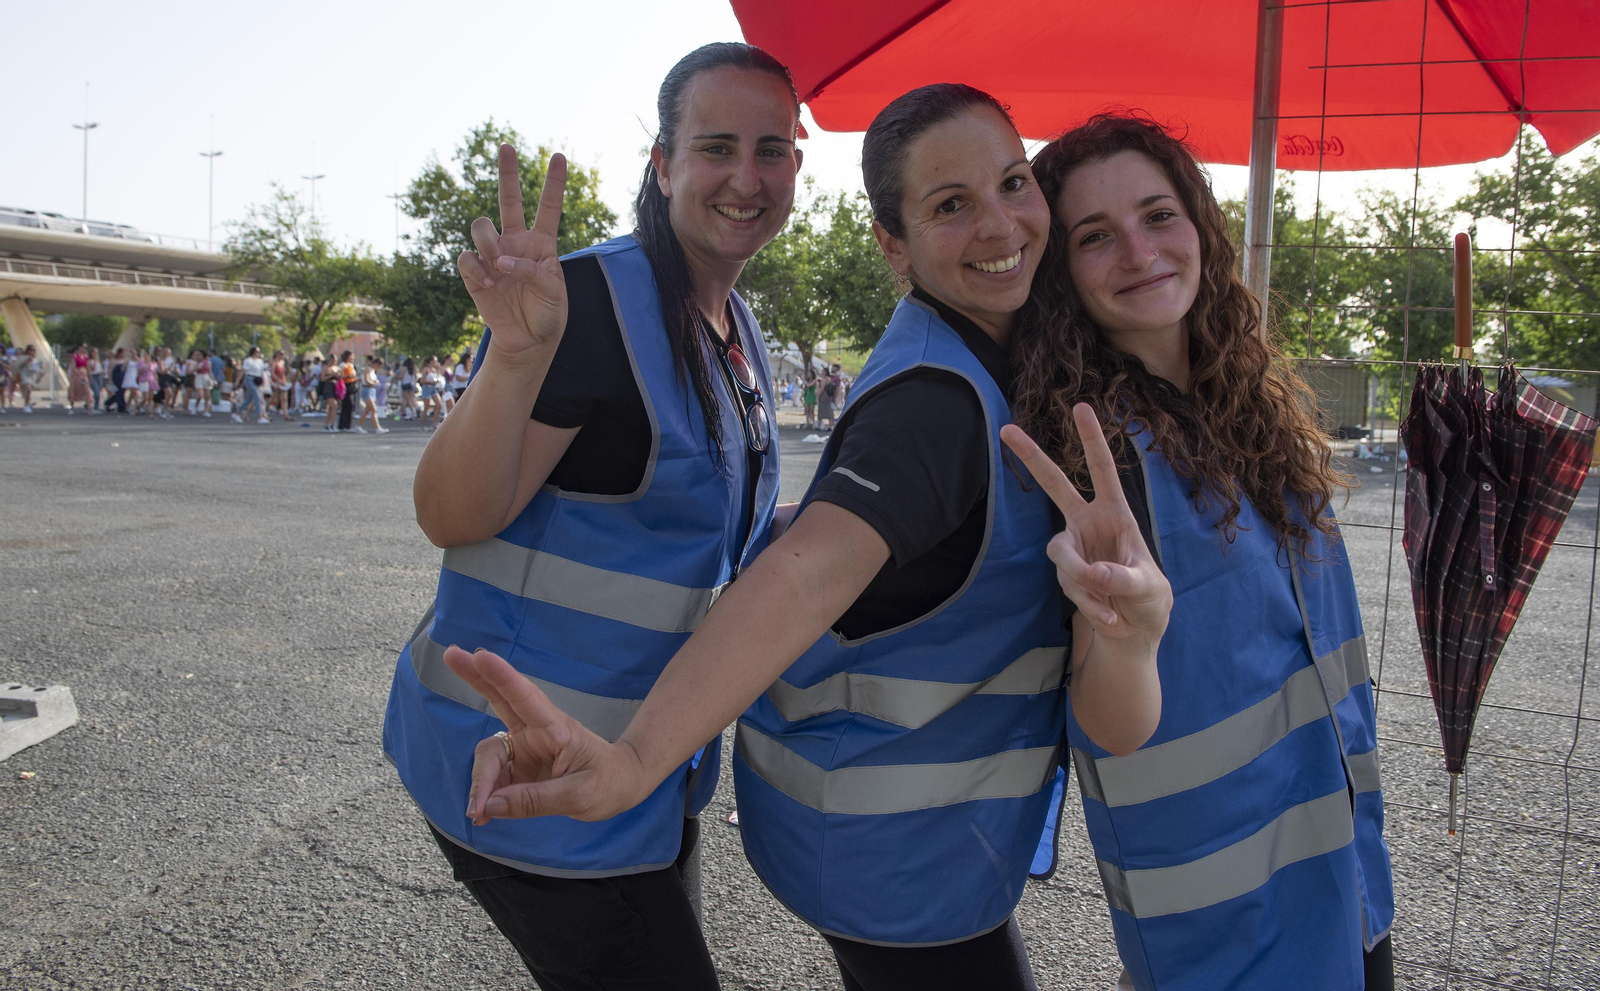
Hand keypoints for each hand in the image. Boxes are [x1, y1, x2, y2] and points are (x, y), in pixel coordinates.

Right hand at [441, 646, 650, 823]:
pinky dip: (484, 794)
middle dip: (473, 677)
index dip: (502, 676)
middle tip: (450, 654)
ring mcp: (525, 748)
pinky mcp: (519, 766)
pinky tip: (482, 813)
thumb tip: (489, 805)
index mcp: (556, 729)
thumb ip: (534, 801)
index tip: (481, 656)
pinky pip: (493, 777)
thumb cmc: (609, 783)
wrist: (622, 785)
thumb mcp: (579, 796)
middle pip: (499, 699)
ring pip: (489, 755)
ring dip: (479, 781)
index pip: (525, 697)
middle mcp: (535, 732)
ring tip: (477, 812)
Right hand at [455, 145, 568, 358]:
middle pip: (509, 201)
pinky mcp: (475, 273)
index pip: (548, 207)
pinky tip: (490, 284)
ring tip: (498, 266)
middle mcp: (516, 243)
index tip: (558, 156)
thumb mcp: (553, 292)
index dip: (553, 183)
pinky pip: (467, 257)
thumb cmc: (547, 314)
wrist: (528, 341)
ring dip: (488, 242)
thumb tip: (500, 260)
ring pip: (481, 225)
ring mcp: (493, 256)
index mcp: (542, 244)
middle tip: (508, 146)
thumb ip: (533, 271)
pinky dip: (477, 268)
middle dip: (508, 173)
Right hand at [1001, 404, 1170, 643]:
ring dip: (1083, 583)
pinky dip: (1088, 604)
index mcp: (1116, 513)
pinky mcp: (1065, 573)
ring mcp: (1074, 547)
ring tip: (1112, 609)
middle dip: (1031, 457)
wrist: (1135, 628)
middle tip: (1006, 429)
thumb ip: (1122, 578)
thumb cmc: (1149, 597)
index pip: (1102, 470)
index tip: (1080, 407)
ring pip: (1061, 555)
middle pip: (1054, 485)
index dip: (1092, 440)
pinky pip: (1068, 586)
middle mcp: (1089, 523)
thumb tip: (1095, 572)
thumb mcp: (1148, 587)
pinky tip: (1109, 616)